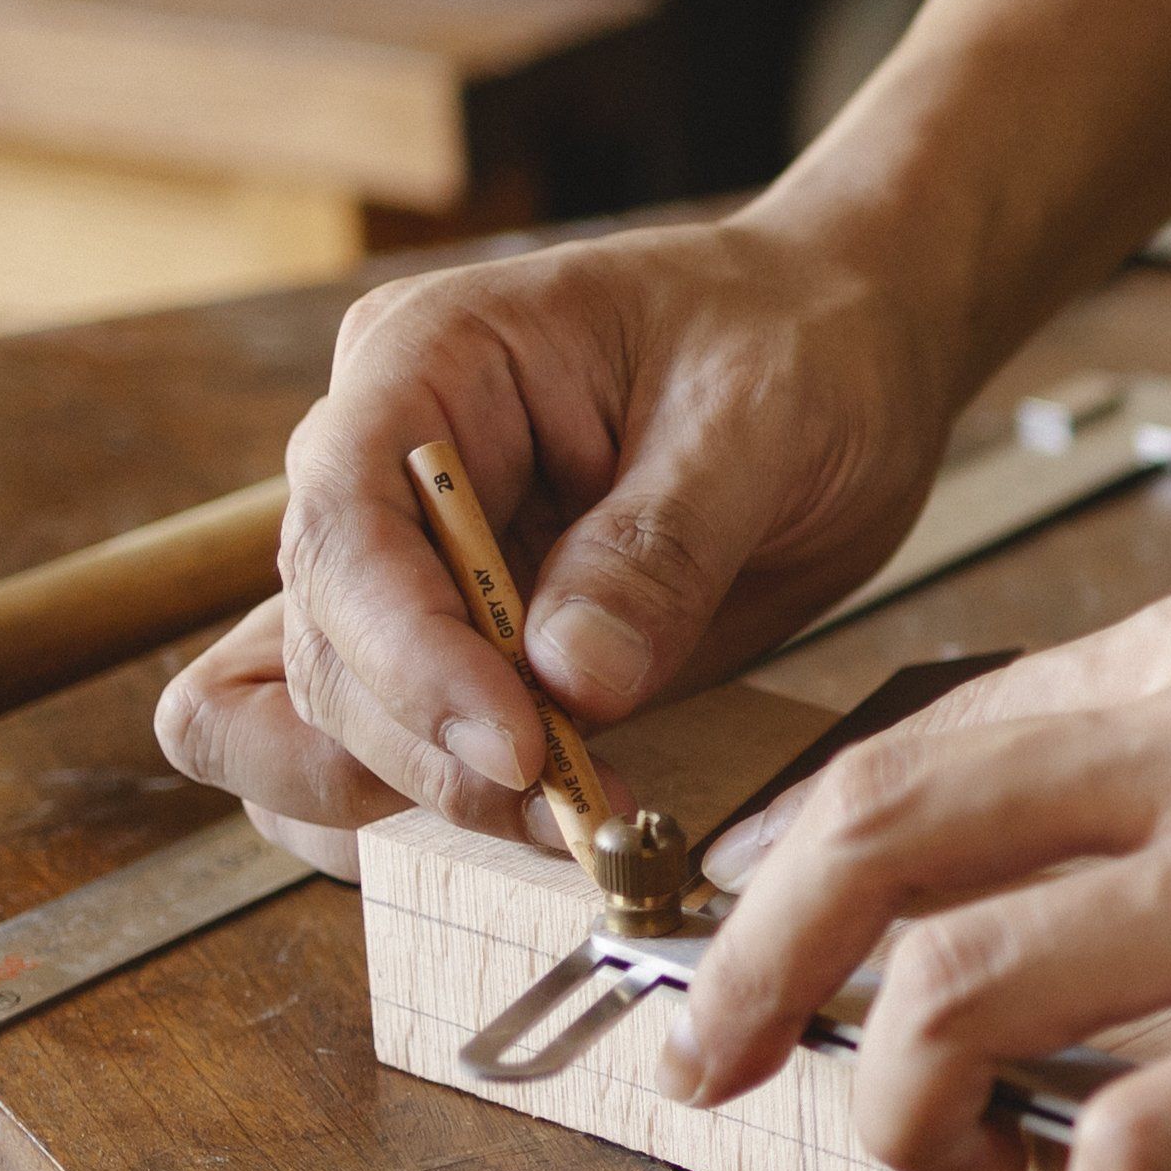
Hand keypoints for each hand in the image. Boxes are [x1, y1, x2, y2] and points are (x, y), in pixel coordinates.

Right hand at [155, 213, 956, 876]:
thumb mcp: (756, 418)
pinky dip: (437, 812)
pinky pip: (383, 753)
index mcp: (427, 363)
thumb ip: (661, 548)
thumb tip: (570, 682)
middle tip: (573, 807)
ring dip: (424, 797)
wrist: (848, 362)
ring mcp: (410, 570)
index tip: (520, 746)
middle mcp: (383, 471)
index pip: (346, 522)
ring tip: (573, 822)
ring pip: (321, 721)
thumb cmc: (793, 343)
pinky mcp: (459, 655)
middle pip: (324, 644)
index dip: (409, 654)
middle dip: (430, 748)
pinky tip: (542, 827)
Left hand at [665, 566, 1170, 1170]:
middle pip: (880, 847)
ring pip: (961, 996)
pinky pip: (1139, 1140)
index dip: (789, 857)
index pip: (915, 748)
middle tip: (704, 1056)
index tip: (743, 934)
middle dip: (746, 965)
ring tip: (949, 1160)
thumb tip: (1033, 843)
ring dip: (902, 1106)